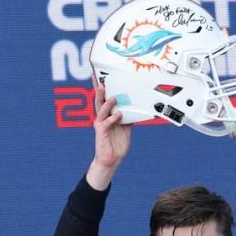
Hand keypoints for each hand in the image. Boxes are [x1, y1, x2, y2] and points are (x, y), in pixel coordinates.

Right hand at [86, 75, 130, 189]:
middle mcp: (102, 118)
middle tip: (100, 80)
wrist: (112, 159)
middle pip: (99, 101)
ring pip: (101, 110)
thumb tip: (136, 107)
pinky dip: (113, 118)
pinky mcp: (101, 132)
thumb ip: (129, 117)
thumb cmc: (117, 144)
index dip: (102, 88)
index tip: (101, 77)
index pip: (104, 99)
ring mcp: (101, 124)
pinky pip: (106, 122)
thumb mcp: (126, 127)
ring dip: (106, 102)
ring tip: (112, 96)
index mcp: (107, 115)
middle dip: (99, 90)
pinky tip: (118, 114)